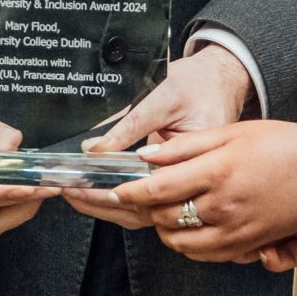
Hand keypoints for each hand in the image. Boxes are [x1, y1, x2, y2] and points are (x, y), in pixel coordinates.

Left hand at [64, 45, 255, 228]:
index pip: (157, 189)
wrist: (224, 78)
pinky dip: (130, 208)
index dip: (118, 193)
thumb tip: (94, 147)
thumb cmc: (200, 84)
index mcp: (205, 162)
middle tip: (72, 194)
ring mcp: (195, 191)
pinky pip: (158, 210)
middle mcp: (203, 184)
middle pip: (151, 212)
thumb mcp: (164, 97)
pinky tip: (104, 200)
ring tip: (80, 197)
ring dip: (115, 211)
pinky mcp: (186, 188)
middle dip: (106, 206)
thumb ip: (131, 124)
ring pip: (153, 217)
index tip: (87, 187)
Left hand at [111, 119, 296, 263]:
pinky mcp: (249, 246)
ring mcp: (236, 231)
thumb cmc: (283, 145)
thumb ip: (187, 147)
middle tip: (140, 198)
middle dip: (146, 210)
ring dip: (166, 230)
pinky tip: (193, 227)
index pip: (157, 190)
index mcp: (216, 173)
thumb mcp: (233, 133)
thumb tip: (148, 157)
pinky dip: (190, 245)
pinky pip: (206, 256)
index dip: (130, 193)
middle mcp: (223, 207)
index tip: (116, 191)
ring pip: (181, 244)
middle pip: (165, 219)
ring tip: (166, 212)